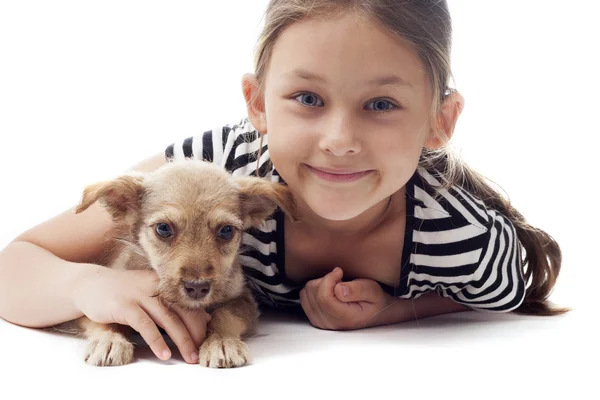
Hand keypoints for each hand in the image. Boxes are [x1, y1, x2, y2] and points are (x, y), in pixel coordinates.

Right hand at [71, 265, 210, 363]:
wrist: (90, 284)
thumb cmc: (124, 292)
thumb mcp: (151, 294)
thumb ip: (174, 305)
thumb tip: (204, 319)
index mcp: (164, 283)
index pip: (187, 304)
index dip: (199, 323)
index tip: (204, 340)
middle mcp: (155, 286)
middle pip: (182, 311)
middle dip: (194, 334)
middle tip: (199, 353)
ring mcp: (140, 294)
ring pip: (167, 319)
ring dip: (181, 340)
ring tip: (189, 356)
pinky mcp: (125, 305)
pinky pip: (145, 325)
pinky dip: (157, 340)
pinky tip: (164, 353)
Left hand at [299, 267, 394, 329]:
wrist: (378, 312)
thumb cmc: (376, 301)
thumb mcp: (373, 291)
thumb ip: (357, 290)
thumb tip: (338, 289)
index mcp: (345, 318)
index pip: (323, 297)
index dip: (329, 279)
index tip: (339, 272)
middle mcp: (331, 323)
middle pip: (313, 294)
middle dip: (324, 281)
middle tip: (340, 280)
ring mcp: (322, 323)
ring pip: (306, 295)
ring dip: (318, 285)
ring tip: (335, 286)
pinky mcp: (317, 319)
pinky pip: (304, 299)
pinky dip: (313, 290)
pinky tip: (327, 290)